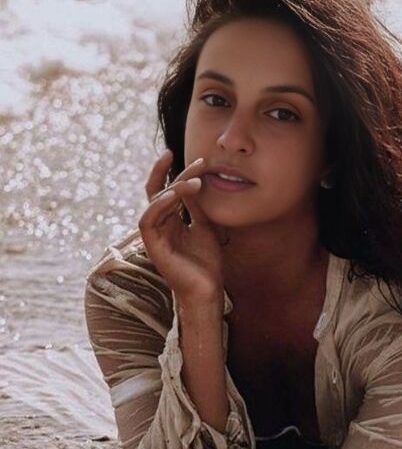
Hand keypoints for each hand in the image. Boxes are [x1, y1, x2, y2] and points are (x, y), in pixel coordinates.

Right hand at [139, 150, 225, 302]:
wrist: (207, 290)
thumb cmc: (207, 264)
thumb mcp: (205, 227)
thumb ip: (196, 206)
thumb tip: (194, 181)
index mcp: (170, 221)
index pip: (166, 190)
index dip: (171, 172)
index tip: (192, 157)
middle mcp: (159, 226)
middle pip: (160, 191)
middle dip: (177, 174)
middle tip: (198, 163)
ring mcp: (154, 236)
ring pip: (155, 202)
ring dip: (174, 188)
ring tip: (194, 183)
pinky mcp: (152, 246)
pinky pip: (147, 220)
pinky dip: (158, 206)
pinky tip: (174, 196)